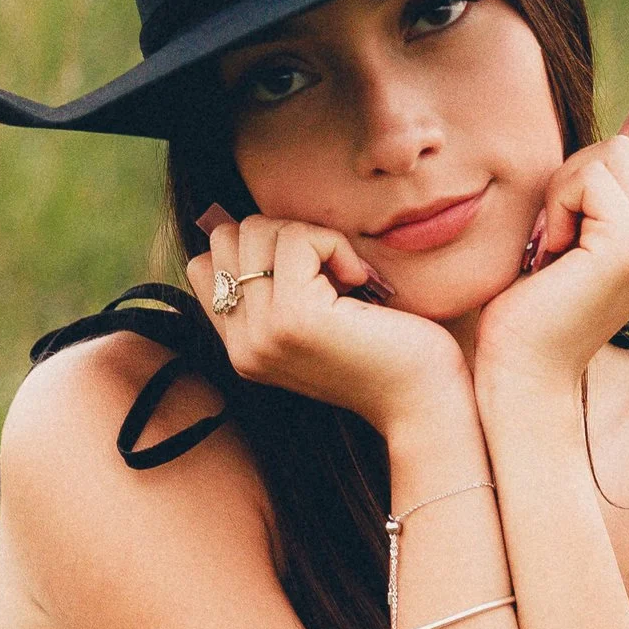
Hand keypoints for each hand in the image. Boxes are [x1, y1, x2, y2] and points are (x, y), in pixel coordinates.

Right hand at [186, 209, 463, 433]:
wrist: (423, 402)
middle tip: (331, 272)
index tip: (311, 276)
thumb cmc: (388, 353)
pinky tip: (359, 280)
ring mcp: (262, 333)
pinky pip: (295, 238)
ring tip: (346, 278)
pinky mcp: (294, 317)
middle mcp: (242, 345)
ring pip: (257, 230)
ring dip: (310, 237)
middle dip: (283, 235)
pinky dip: (333, 243)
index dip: (258, 249)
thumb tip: (259, 225)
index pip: (205, 265)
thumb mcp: (317, 320)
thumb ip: (277, 288)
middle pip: (227, 238)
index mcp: (242, 348)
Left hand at [474, 108, 628, 399]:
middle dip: (579, 174)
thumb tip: (628, 123)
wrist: (524, 373)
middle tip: (554, 234)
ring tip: (554, 244)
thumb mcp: (570, 238)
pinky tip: (551, 252)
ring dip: (566, 189)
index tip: (564, 230)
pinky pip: (592, 178)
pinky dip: (558, 205)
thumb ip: (596, 193)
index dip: (591, 174)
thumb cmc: (529, 310)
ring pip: (614, 153)